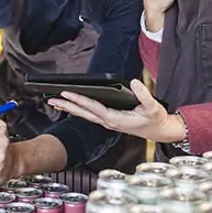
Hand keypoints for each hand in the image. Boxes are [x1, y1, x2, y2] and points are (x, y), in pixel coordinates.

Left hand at [48, 79, 186, 143]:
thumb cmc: (156, 119)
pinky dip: (79, 110)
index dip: (80, 100)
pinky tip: (72, 107)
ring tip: (55, 103)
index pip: (93, 107)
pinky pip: (90, 115)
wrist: (160, 131)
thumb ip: (144, 94)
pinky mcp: (109, 121)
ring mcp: (108, 122)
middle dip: (67, 106)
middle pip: (83, 113)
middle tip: (51, 99)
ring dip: (70, 109)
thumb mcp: (153, 106)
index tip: (66, 93)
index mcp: (116, 119)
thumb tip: (134, 82)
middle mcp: (109, 122)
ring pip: (84, 115)